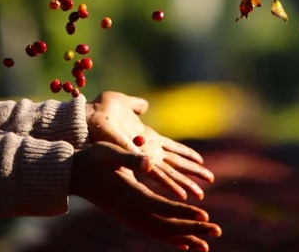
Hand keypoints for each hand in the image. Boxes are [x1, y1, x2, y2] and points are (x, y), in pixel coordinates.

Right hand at [70, 142, 220, 251]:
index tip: (205, 215)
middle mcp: (132, 212)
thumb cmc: (93, 159)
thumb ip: (130, 157)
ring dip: (185, 237)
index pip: (162, 208)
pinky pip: (153, 232)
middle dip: (193, 229)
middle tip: (217, 231)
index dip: (184, 212)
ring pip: (162, 233)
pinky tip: (184, 244)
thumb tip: (149, 163)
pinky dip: (170, 238)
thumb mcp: (110, 152)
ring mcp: (130, 218)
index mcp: (131, 195)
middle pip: (167, 226)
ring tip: (206, 246)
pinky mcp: (129, 217)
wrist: (74, 175)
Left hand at [85, 91, 213, 200]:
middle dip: (193, 173)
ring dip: (185, 184)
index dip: (187, 154)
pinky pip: (156, 175)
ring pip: (170, 173)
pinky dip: (170, 185)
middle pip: (176, 163)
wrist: (87, 117)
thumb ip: (136, 105)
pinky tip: (180, 195)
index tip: (202, 162)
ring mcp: (142, 156)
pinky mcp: (135, 159)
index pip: (173, 148)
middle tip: (210, 181)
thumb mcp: (125, 103)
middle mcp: (147, 149)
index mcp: (147, 136)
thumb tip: (145, 104)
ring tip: (199, 195)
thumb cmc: (103, 110)